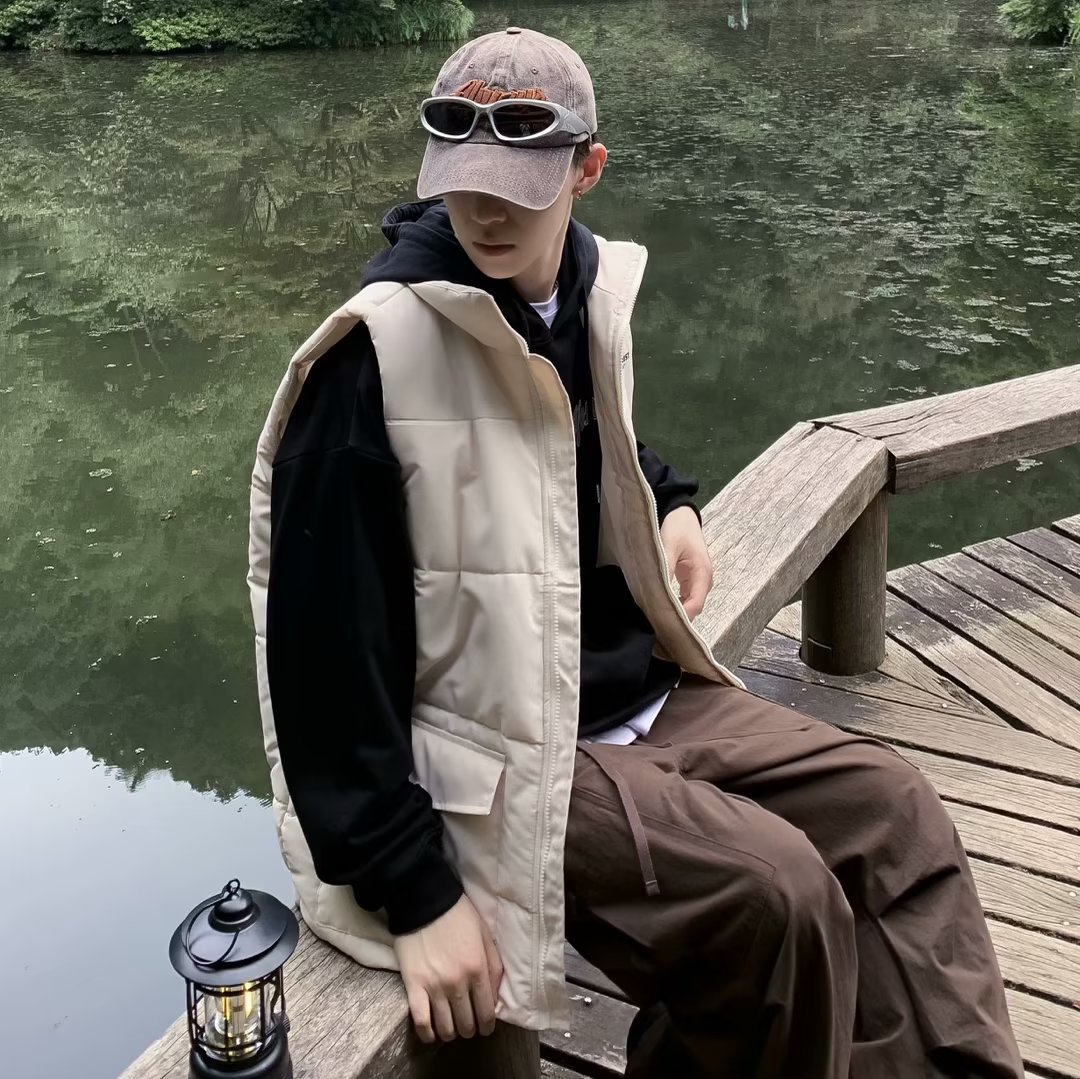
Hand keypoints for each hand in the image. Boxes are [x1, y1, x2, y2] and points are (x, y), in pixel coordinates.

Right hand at [393, 893, 503, 1043]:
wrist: (424, 901)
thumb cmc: (458, 915)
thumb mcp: (485, 935)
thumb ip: (494, 966)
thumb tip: (496, 996)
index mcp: (478, 969)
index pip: (487, 1012)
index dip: (488, 1025)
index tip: (485, 1027)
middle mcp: (458, 983)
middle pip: (467, 1023)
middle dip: (470, 1029)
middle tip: (467, 1024)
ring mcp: (435, 986)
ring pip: (446, 1027)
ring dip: (451, 1032)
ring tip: (450, 1028)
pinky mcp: (414, 986)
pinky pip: (421, 1022)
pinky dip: (427, 1034)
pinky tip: (431, 1034)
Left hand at [660, 505, 713, 619]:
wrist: (681, 514)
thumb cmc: (677, 527)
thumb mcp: (668, 547)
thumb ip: (666, 570)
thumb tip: (660, 595)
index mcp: (702, 572)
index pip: (695, 604)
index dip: (682, 617)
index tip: (663, 623)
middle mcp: (704, 580)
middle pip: (694, 607)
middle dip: (678, 617)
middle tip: (655, 624)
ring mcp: (698, 581)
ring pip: (689, 604)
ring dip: (676, 611)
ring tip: (656, 618)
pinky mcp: (690, 580)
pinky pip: (685, 598)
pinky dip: (675, 604)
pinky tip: (660, 607)